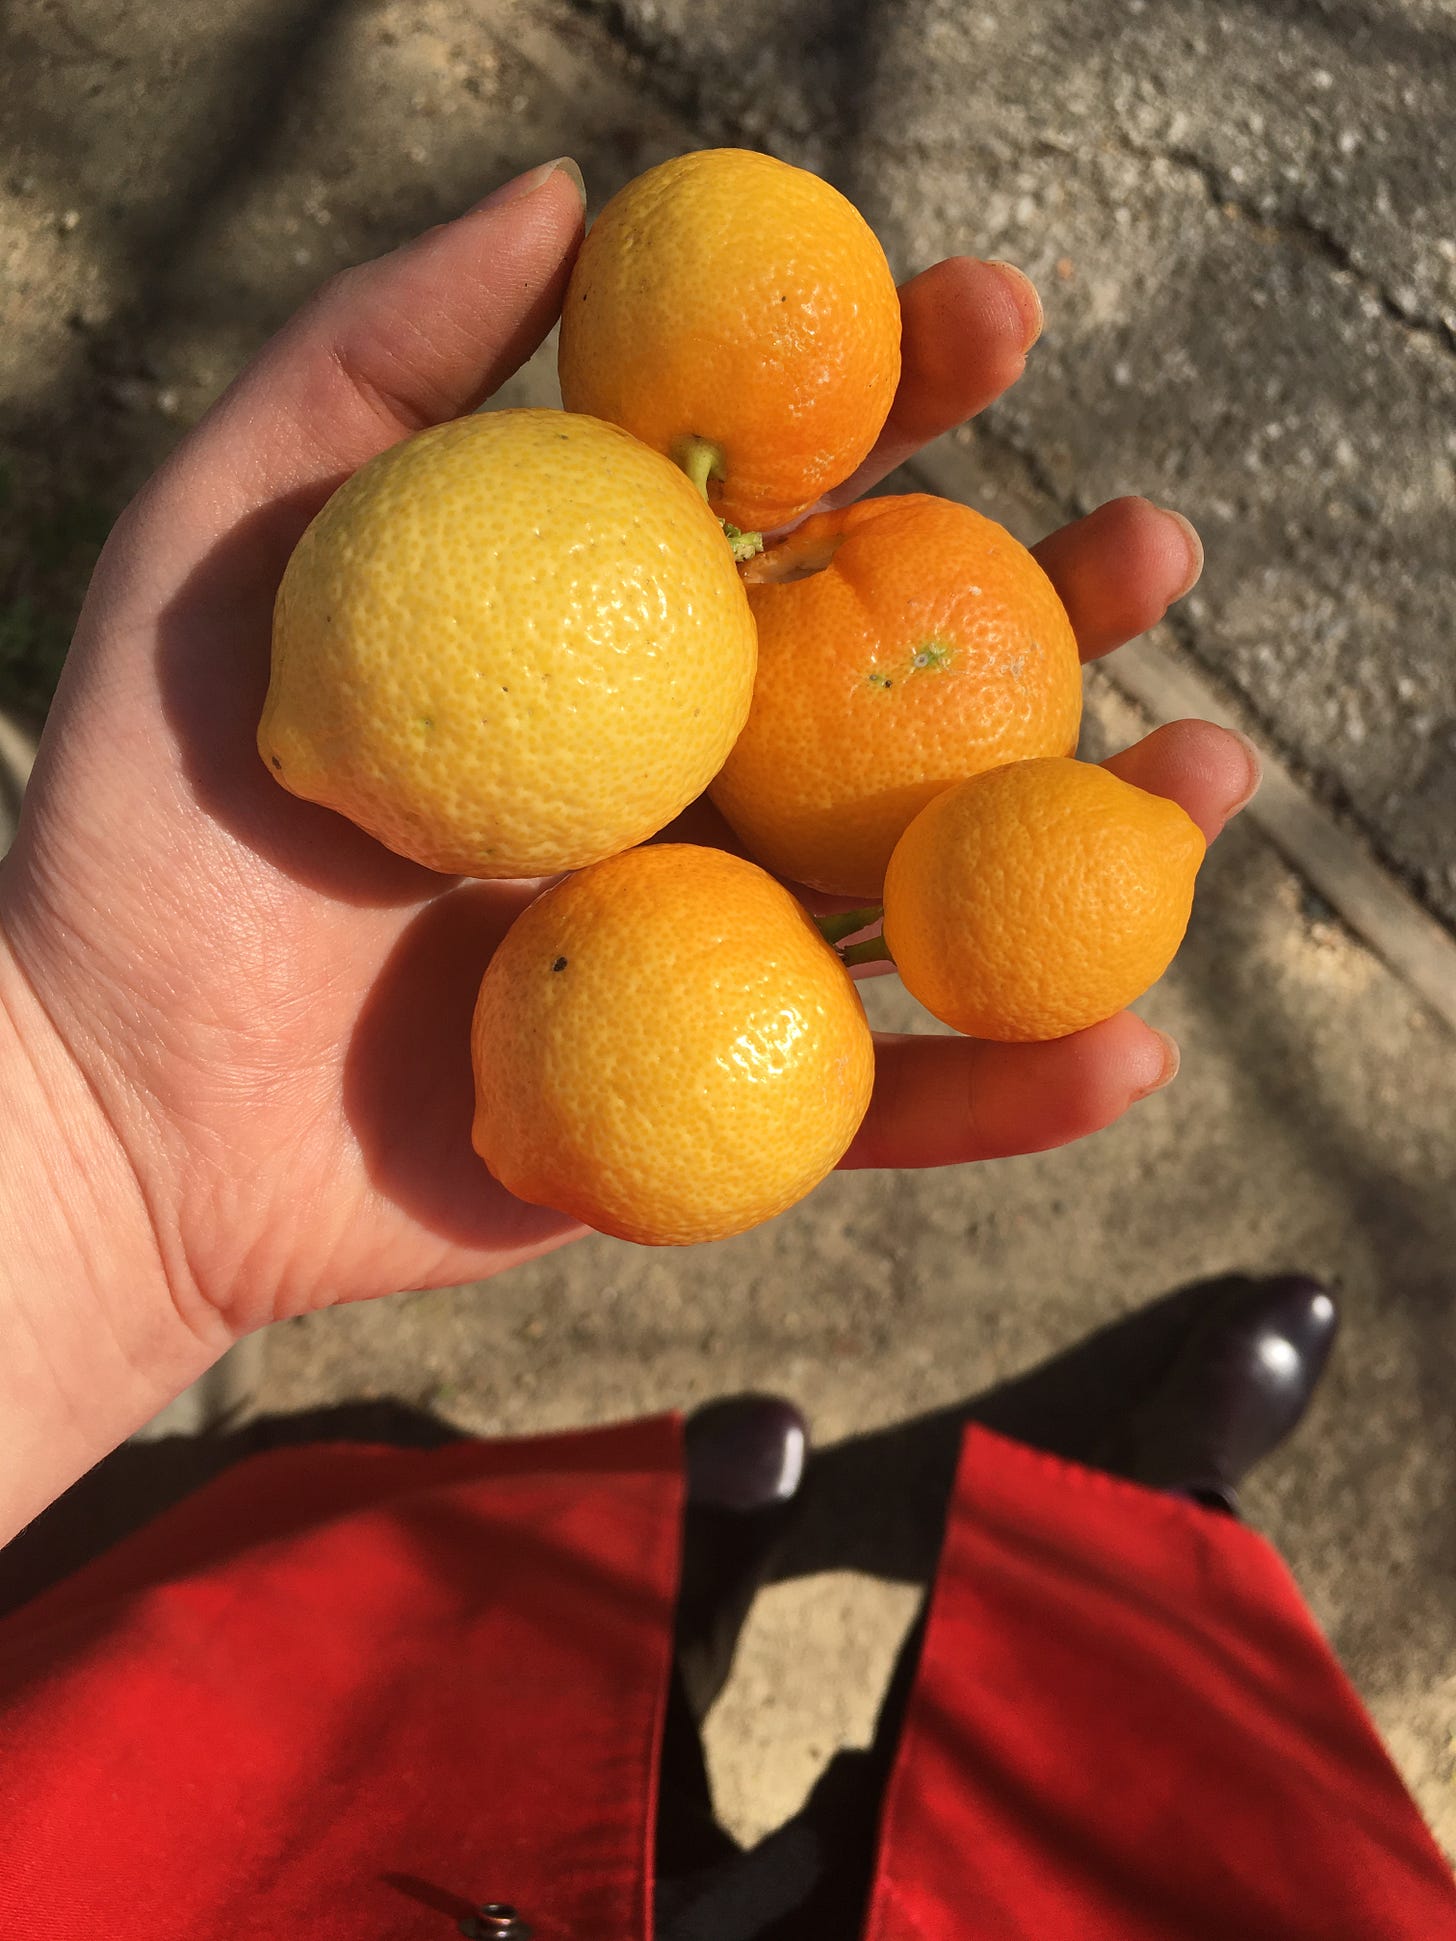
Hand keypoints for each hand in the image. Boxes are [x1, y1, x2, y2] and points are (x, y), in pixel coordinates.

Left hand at [0, 160, 1256, 1523]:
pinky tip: (1130, 1045)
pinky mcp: (715, 1112)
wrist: (114, 1111)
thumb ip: (377, 360)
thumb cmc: (148, 828)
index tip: (996, 322)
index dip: (897, 401)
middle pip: (898, 683)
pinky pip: (886, 1107)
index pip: (782, 501)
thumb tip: (564, 189)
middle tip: (1159, 544)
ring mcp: (714, 951)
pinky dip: (1010, 1090)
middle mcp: (682, 787)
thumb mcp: (227, 550)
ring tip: (1213, 772)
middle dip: (1042, 602)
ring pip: (935, 888)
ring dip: (1093, 835)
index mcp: (598, 647)